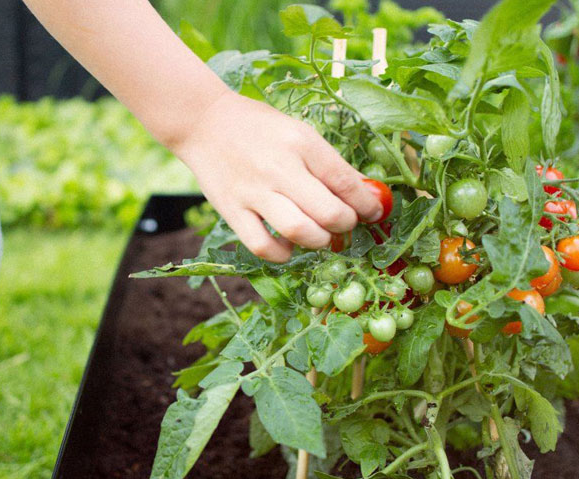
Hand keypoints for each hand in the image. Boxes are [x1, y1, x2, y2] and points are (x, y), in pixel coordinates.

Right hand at [171, 91, 382, 262]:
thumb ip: (327, 163)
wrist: (204, 123)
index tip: (374, 212)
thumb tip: (361, 194)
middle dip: (347, 225)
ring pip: (299, 232)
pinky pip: (262, 246)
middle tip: (346, 224)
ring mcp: (254, 192)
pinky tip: (288, 245)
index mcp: (301, 143)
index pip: (346, 182)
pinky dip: (282, 253)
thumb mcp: (298, 132)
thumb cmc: (258, 127)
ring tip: (321, 236)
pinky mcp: (232, 211)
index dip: (367, 204)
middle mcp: (279, 168)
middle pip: (328, 212)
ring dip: (320, 241)